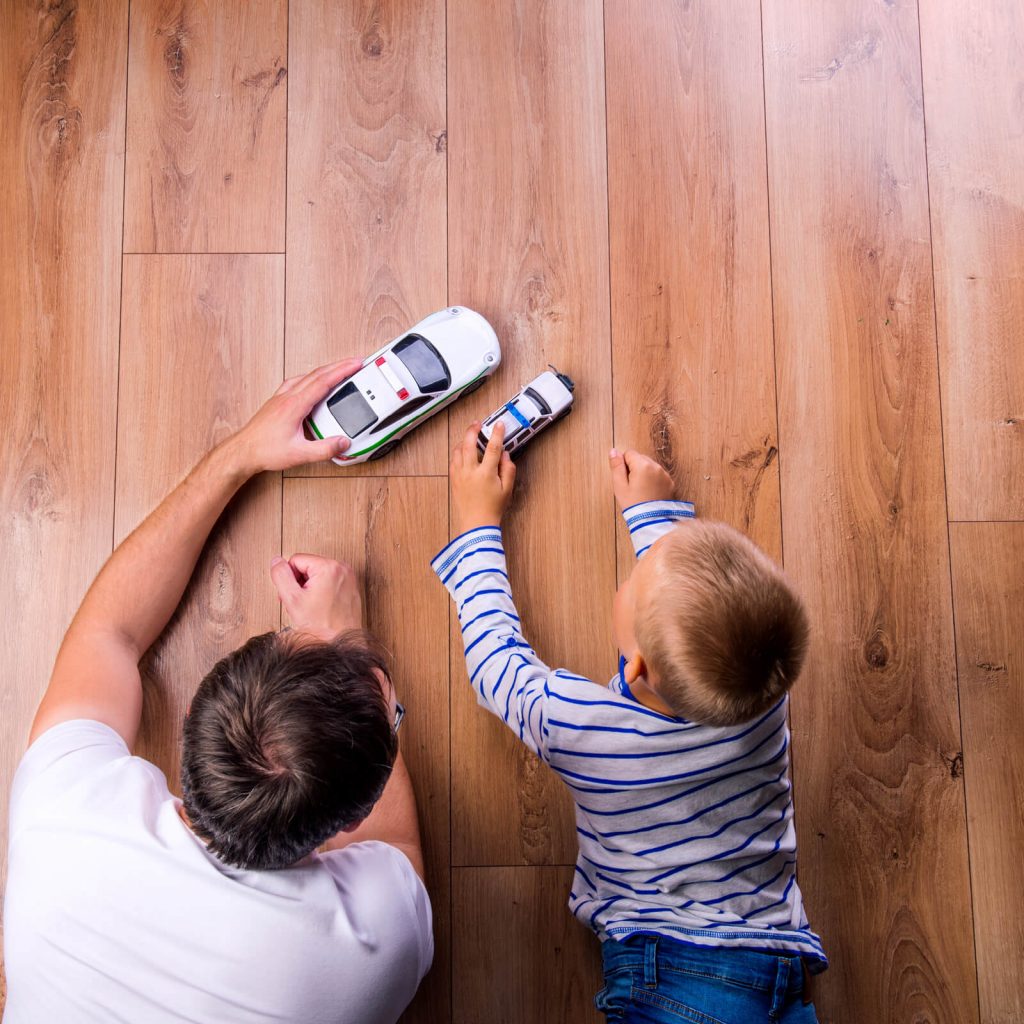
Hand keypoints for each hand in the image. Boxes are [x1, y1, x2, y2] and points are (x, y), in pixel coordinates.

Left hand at [227, 358, 363, 475]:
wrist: (243, 451)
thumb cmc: (265, 451)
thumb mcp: (300, 454)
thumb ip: (325, 449)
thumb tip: (343, 442)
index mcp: (295, 405)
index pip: (323, 382)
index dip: (342, 371)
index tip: (355, 364)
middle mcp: (287, 397)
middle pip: (317, 374)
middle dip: (339, 366)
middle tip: (354, 362)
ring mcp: (281, 398)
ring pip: (306, 376)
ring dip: (325, 370)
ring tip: (338, 370)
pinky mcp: (277, 402)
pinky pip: (296, 382)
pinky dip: (310, 378)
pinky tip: (312, 382)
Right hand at [270, 554, 362, 641]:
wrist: (340, 644)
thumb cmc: (321, 626)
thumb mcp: (292, 599)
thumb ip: (281, 576)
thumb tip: (276, 561)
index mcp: (329, 567)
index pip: (296, 560)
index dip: (289, 578)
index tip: (293, 595)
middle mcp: (342, 569)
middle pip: (308, 566)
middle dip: (299, 583)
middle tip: (299, 602)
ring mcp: (348, 578)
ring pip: (317, 575)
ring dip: (308, 588)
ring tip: (309, 606)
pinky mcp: (350, 587)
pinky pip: (328, 582)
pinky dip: (320, 592)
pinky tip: (319, 607)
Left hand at [450, 420, 515, 534]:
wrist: (476, 524)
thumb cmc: (493, 508)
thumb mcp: (507, 489)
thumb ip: (508, 469)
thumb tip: (505, 454)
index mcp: (486, 473)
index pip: (492, 448)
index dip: (497, 434)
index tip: (499, 424)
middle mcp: (470, 472)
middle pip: (468, 443)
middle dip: (472, 430)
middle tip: (477, 423)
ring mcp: (459, 475)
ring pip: (457, 450)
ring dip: (463, 440)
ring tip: (470, 436)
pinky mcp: (453, 480)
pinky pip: (453, 460)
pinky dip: (458, 452)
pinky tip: (463, 451)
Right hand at [609, 448, 674, 508]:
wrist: (652, 521)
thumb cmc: (634, 505)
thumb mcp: (620, 486)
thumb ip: (616, 466)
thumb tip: (613, 451)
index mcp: (643, 465)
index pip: (629, 453)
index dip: (623, 465)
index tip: (625, 479)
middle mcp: (656, 467)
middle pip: (640, 458)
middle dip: (634, 468)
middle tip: (632, 486)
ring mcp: (665, 475)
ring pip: (650, 466)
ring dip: (644, 473)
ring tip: (640, 490)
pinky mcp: (670, 483)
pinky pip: (658, 475)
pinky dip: (653, 480)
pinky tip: (649, 492)